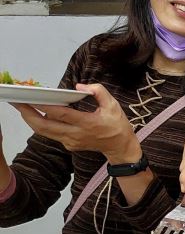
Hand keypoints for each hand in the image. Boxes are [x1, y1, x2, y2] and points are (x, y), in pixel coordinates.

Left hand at [11, 83, 138, 161]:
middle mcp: (75, 134)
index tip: (33, 97)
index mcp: (88, 123)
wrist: (119, 147)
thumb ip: (98, 92)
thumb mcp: (113, 105)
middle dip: (28, 114)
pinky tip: (37, 114)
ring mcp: (70, 141)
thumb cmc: (117, 124)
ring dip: (30, 119)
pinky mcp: (68, 145)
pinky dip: (41, 124)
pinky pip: (51, 133)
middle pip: (45, 126)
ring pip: (44, 132)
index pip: (62, 114)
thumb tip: (79, 86)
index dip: (46, 106)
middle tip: (16, 102)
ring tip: (21, 107)